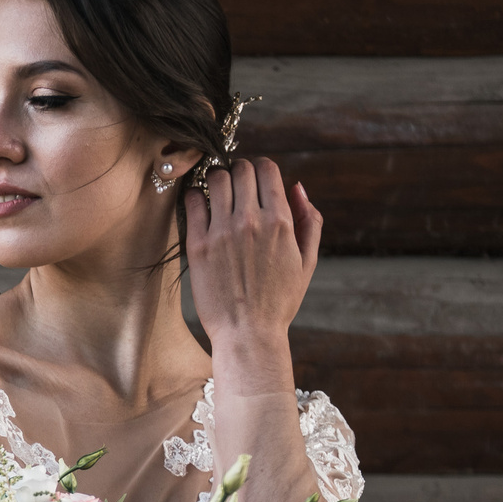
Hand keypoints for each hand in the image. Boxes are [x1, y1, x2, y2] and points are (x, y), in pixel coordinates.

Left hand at [184, 156, 321, 378]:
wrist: (248, 333)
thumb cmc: (279, 301)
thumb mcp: (306, 261)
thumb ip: (309, 220)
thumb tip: (298, 186)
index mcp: (280, 222)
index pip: (267, 168)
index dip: (262, 170)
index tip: (256, 182)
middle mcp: (251, 221)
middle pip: (241, 168)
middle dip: (240, 172)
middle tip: (237, 187)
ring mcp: (222, 232)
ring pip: (215, 178)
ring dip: (217, 180)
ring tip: (218, 194)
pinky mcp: (198, 245)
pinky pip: (193, 202)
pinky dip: (196, 196)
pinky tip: (201, 207)